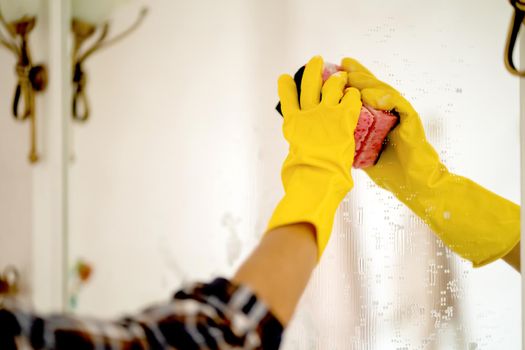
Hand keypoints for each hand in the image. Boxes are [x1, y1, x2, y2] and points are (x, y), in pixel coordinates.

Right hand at [267, 56, 361, 257]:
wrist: (315, 178)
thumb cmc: (300, 178)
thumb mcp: (292, 162)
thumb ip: (298, 152)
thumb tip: (299, 156)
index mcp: (293, 126)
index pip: (288, 101)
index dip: (286, 88)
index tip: (284, 78)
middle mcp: (307, 114)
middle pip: (310, 86)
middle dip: (312, 71)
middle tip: (315, 60)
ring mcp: (326, 114)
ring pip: (332, 88)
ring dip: (337, 80)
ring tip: (341, 74)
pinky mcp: (344, 118)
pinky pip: (350, 100)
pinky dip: (353, 95)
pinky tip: (356, 93)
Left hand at [340, 57, 519, 266]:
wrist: (415, 186)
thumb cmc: (391, 174)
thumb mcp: (363, 154)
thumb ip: (352, 141)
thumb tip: (330, 136)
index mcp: (378, 120)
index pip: (363, 97)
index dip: (350, 85)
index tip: (333, 74)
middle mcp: (390, 114)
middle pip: (372, 89)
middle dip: (357, 75)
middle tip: (342, 63)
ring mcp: (401, 116)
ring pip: (383, 92)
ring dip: (367, 81)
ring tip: (351, 72)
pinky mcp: (411, 121)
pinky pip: (398, 104)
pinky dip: (385, 97)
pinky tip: (371, 93)